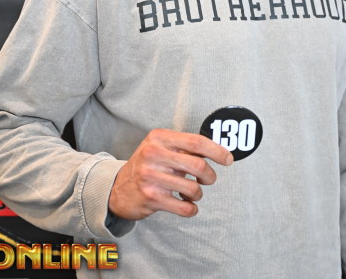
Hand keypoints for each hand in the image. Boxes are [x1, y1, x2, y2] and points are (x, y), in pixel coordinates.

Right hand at [108, 129, 232, 219]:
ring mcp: (150, 177)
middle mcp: (153, 154)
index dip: (217, 151)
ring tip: (190, 193)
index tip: (228, 159)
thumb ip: (185, 147)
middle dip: (210, 176)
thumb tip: (218, 150)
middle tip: (208, 179)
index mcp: (159, 138)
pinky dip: (191, 209)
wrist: (117, 188)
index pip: (196, 142)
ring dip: (198, 194)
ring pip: (193, 189)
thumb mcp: (161, 148)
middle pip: (198, 166)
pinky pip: (184, 208)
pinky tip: (186, 204)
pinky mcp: (151, 198)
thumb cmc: (147, 166)